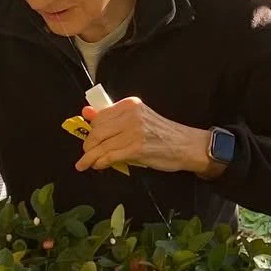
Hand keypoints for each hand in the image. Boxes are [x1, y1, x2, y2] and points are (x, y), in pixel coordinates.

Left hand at [78, 98, 221, 178]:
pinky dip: (100, 162)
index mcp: (130, 105)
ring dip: (90, 157)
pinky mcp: (136, 148)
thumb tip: (86, 113)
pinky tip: (98, 166)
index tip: (88, 139)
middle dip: (89, 145)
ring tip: (85, 164)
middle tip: (86, 154)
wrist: (186, 145)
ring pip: (102, 145)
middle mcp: (131, 115)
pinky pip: (110, 156)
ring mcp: (134, 132)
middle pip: (98, 131)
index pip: (101, 116)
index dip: (90, 130)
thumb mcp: (137, 120)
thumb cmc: (162, 134)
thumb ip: (112, 117)